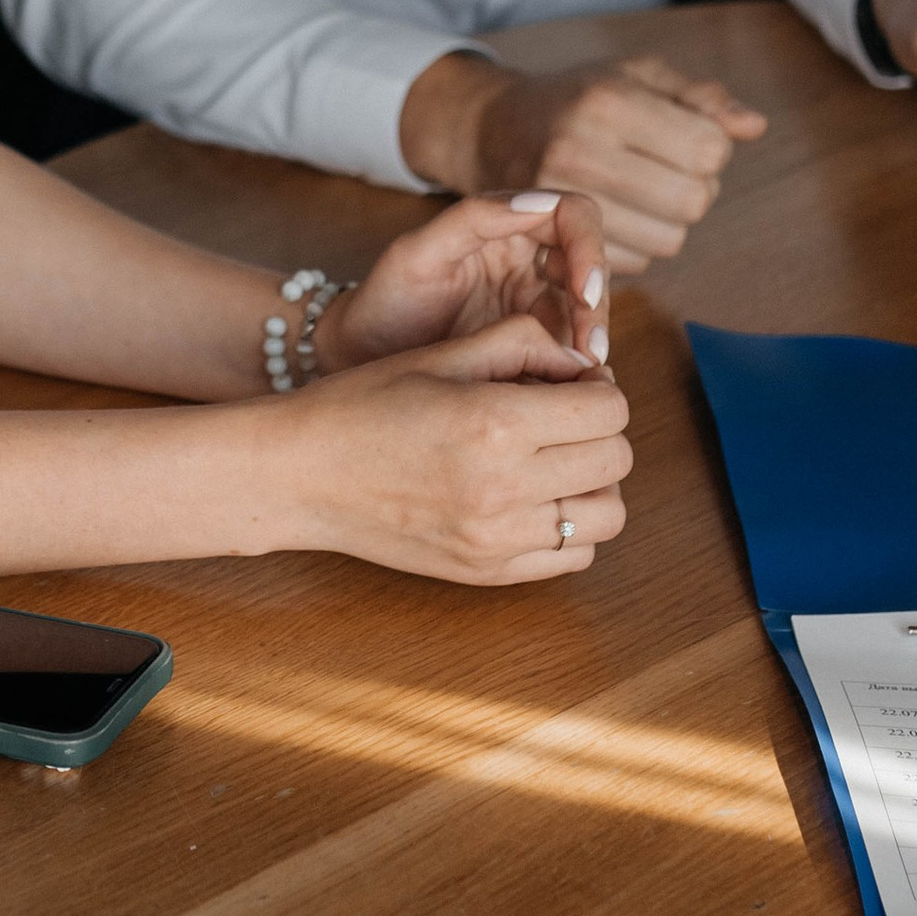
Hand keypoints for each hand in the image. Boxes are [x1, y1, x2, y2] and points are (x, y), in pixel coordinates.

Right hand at [292, 308, 633, 584]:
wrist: (300, 475)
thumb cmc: (364, 402)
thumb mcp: (442, 353)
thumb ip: (524, 343)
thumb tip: (585, 362)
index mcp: (495, 422)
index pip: (609, 409)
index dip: (597, 388)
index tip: (566, 383)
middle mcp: (504, 488)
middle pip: (616, 460)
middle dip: (599, 430)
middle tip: (560, 417)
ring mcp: (497, 539)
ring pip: (607, 516)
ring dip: (594, 483)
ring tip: (554, 461)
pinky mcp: (488, 572)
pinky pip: (573, 556)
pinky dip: (570, 527)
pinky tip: (532, 499)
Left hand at [322, 186, 610, 370]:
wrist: (359, 361)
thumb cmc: (384, 301)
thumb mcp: (418, 254)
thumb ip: (474, 219)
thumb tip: (539, 202)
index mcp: (507, 223)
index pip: (574, 217)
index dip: (591, 249)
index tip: (586, 290)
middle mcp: (528, 257)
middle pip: (592, 267)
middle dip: (597, 305)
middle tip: (588, 349)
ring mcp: (534, 302)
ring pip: (589, 312)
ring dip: (593, 340)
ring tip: (583, 373)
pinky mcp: (534, 344)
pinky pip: (570, 350)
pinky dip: (577, 368)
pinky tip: (571, 390)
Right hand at [400, 47, 766, 274]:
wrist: (494, 131)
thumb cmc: (579, 98)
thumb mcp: (635, 76)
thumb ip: (697, 97)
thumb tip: (754, 126)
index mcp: (608, 101)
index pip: (709, 149)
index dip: (713, 146)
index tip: (688, 137)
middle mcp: (580, 151)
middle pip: (693, 200)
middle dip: (696, 187)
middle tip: (670, 169)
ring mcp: (562, 201)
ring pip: (669, 239)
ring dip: (670, 220)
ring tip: (645, 191)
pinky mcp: (554, 242)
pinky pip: (637, 264)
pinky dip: (639, 243)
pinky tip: (619, 214)